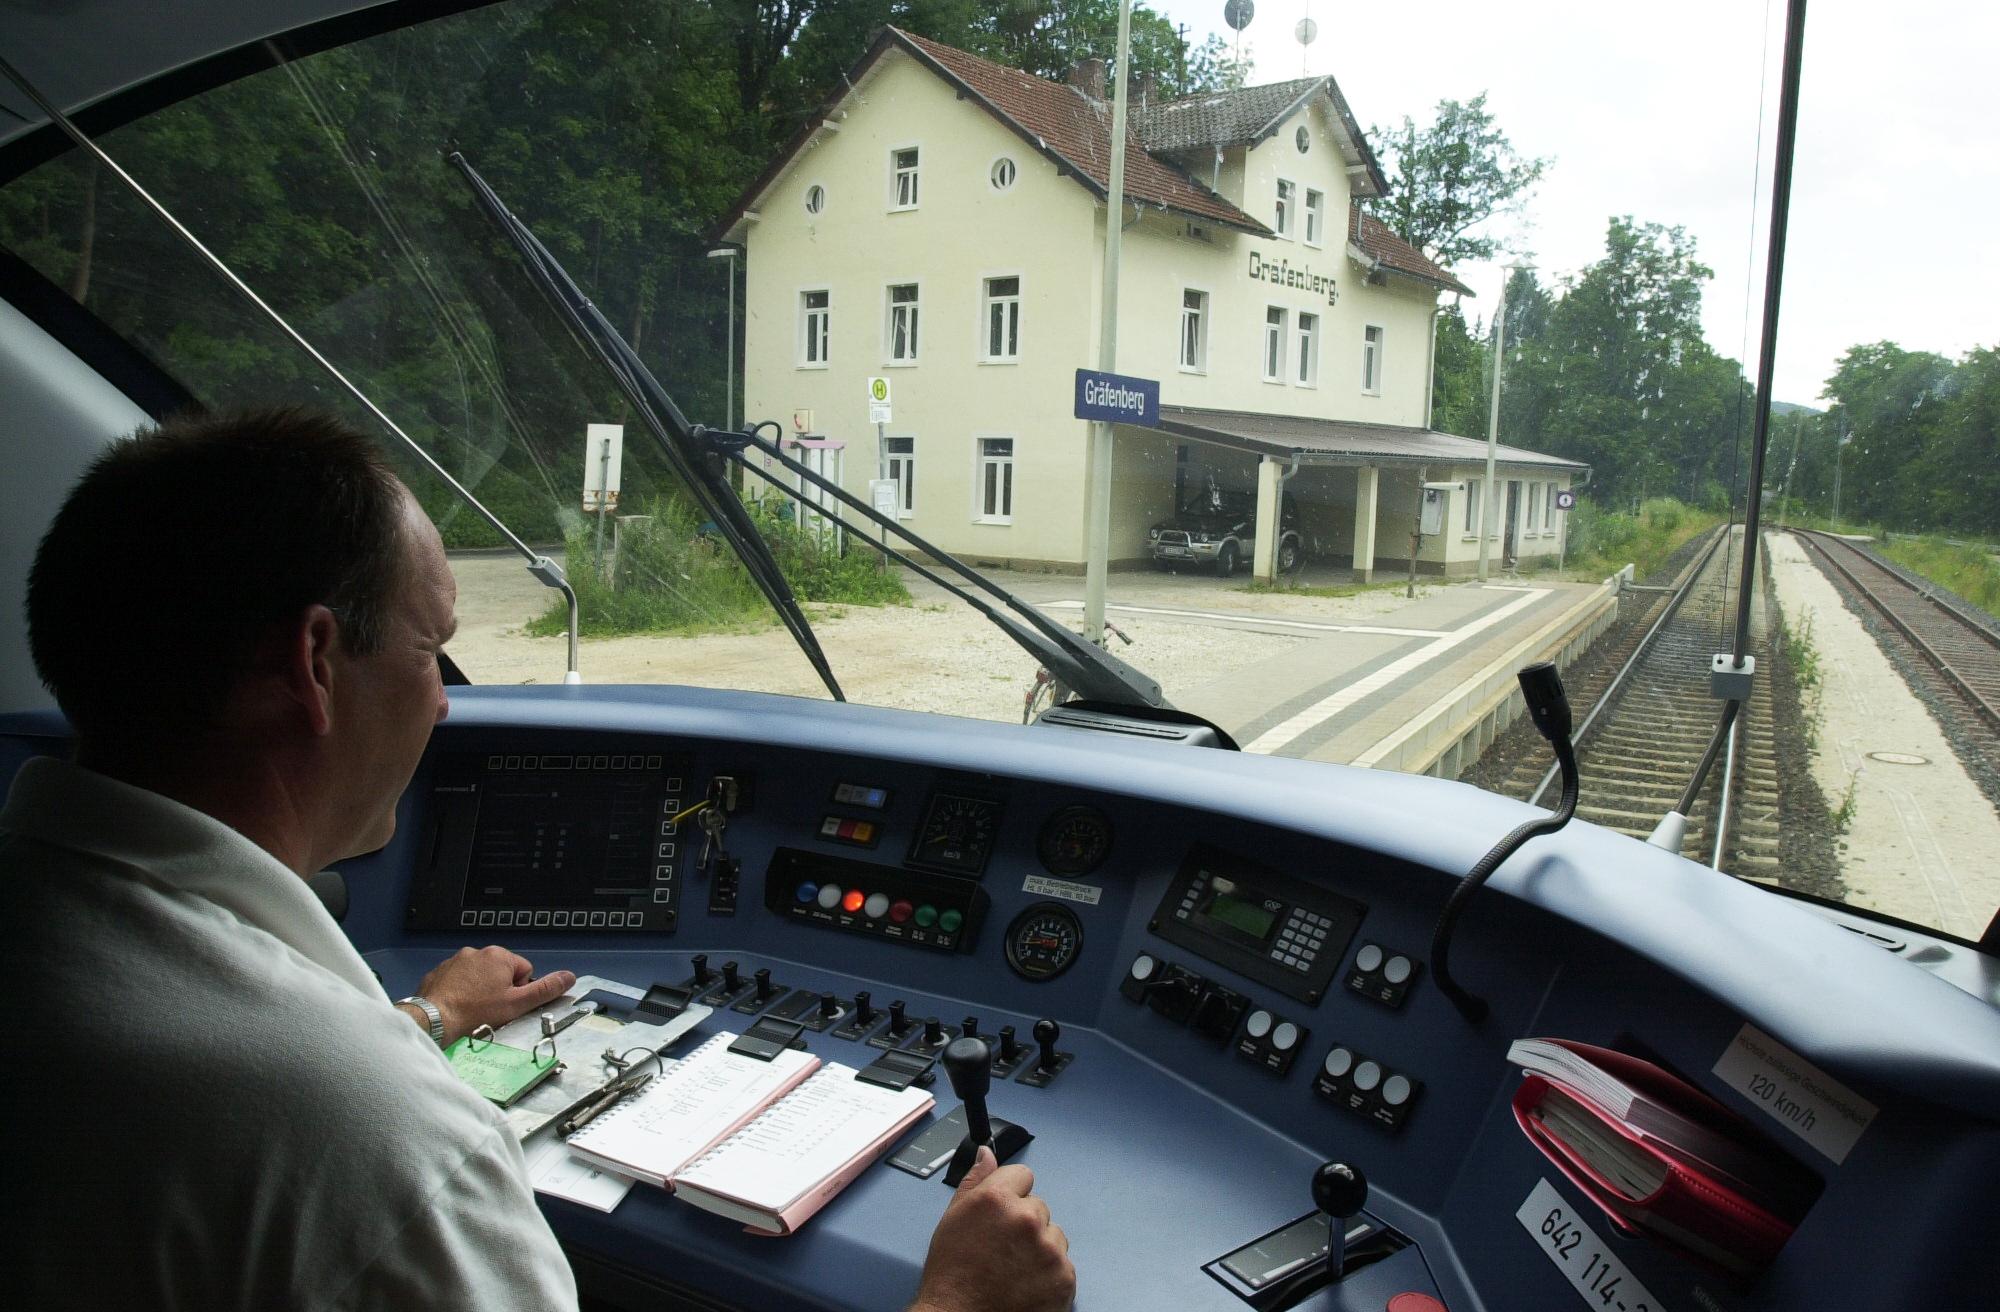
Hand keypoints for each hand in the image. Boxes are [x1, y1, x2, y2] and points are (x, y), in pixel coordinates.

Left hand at [410, 946, 575, 1043]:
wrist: (433, 1020)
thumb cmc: (475, 1013)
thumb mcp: (517, 1004)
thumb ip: (545, 989)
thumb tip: (568, 977)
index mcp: (499, 956)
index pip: (524, 970)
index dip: (519, 991)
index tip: (506, 1004)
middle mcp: (477, 952)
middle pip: (500, 972)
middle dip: (498, 990)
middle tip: (490, 1010)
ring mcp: (455, 961)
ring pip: (478, 976)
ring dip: (478, 990)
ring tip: (472, 1010)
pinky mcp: (438, 972)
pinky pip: (457, 981)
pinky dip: (459, 992)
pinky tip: (456, 1007)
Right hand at [909, 1147, 1073, 1311]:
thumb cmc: (952, 1275)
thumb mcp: (953, 1219)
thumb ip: (975, 1180)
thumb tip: (986, 1153)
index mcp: (997, 1199)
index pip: (1023, 1175)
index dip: (1010, 1195)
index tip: (1001, 1215)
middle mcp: (1026, 1219)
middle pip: (1038, 1207)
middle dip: (1023, 1224)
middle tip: (1001, 1250)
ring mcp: (1048, 1249)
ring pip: (1052, 1235)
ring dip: (1039, 1248)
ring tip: (1012, 1270)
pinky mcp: (1064, 1277)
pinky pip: (1062, 1263)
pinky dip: (1049, 1274)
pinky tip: (1025, 1285)